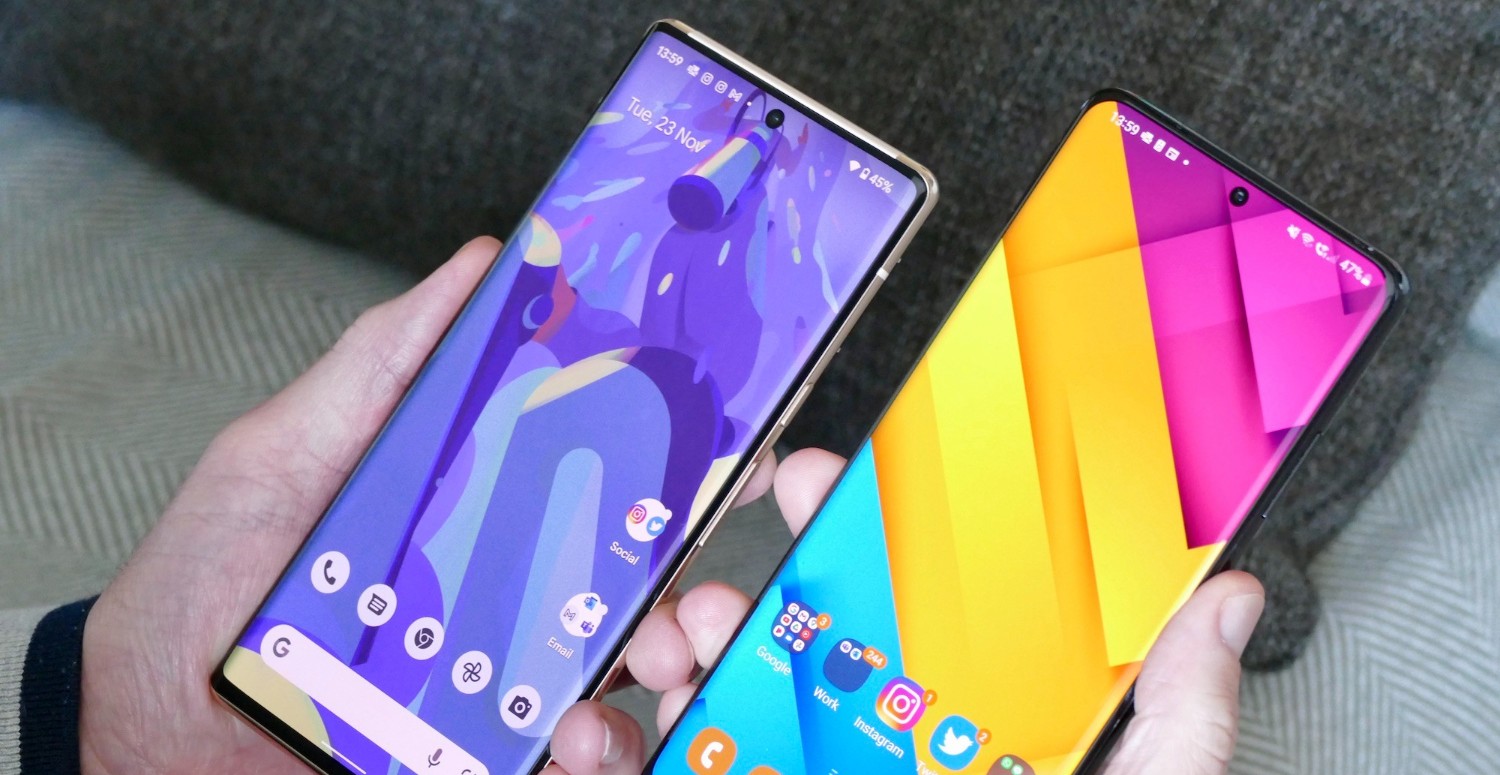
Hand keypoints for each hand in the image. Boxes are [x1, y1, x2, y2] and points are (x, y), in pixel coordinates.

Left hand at [77, 237, 779, 774]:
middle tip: (705, 582)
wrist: (146, 725)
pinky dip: (602, 751)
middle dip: (697, 582)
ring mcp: (502, 688)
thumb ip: (386, 365)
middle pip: (640, 588)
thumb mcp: (286, 450)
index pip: (603, 488)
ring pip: (630, 679)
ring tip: (657, 655)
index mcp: (479, 518)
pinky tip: (577, 737)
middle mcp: (507, 603)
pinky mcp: (491, 753)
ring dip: (669, 662)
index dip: (679, 469)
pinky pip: (582, 758)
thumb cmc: (204, 582)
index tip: (736, 448)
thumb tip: (479, 264)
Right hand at [550, 449, 1265, 774]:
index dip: (863, 543)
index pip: (911, 624)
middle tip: (733, 576)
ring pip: (709, 714)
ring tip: (671, 642)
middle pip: (792, 654)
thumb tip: (1224, 609)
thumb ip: (1175, 725)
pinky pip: (651, 770)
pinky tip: (606, 732)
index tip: (824, 488)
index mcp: (958, 749)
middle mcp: (863, 766)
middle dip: (747, 592)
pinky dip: (608, 750)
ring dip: (673, 661)